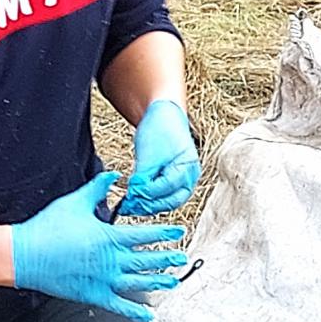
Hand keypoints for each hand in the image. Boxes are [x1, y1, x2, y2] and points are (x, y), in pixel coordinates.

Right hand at [10, 173, 185, 321]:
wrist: (25, 254)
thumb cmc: (48, 228)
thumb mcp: (75, 202)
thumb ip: (98, 188)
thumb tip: (114, 175)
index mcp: (109, 237)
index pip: (145, 235)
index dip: (164, 233)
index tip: (178, 232)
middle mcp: (111, 260)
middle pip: (147, 260)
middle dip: (167, 258)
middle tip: (182, 257)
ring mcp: (104, 280)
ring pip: (138, 282)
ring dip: (158, 282)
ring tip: (172, 281)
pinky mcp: (94, 295)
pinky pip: (119, 306)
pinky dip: (135, 312)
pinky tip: (148, 315)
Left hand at [121, 99, 199, 215]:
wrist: (164, 115)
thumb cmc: (160, 128)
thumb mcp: (149, 153)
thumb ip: (143, 177)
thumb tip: (135, 196)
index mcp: (187, 167)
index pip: (166, 187)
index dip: (147, 193)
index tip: (131, 194)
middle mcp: (190, 177)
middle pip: (170, 201)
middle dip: (149, 205)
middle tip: (130, 206)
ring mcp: (183, 180)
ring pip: (167, 202)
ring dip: (149, 205)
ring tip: (131, 205)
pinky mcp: (173, 181)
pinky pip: (164, 196)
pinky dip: (151, 199)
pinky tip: (138, 199)